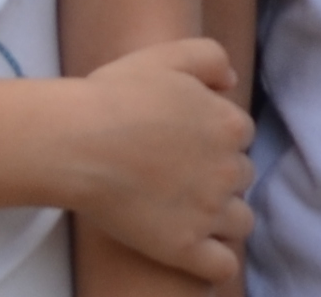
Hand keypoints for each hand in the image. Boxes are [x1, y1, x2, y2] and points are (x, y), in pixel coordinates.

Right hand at [53, 38, 251, 280]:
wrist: (79, 142)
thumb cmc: (115, 95)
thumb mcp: (166, 56)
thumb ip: (210, 57)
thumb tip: (231, 81)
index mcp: (228, 125)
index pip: (240, 134)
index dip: (214, 136)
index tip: (185, 139)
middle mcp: (229, 170)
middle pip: (241, 176)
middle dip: (218, 174)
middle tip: (180, 172)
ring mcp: (210, 212)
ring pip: (240, 221)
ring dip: (222, 217)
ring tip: (188, 211)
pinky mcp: (187, 248)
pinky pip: (223, 266)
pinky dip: (215, 260)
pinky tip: (195, 247)